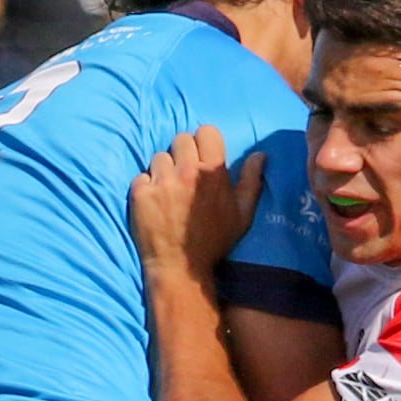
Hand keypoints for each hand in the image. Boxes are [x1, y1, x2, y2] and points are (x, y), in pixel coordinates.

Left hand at [130, 125, 265, 279]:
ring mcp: (161, 182)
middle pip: (181, 139)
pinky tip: (154, 203)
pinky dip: (146, 187)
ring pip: (159, 157)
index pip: (206, 131)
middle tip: (185, 175)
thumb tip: (261, 155)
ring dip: (164, 170)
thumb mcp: (243, 215)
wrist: (181, 270)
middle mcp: (186, 171)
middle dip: (183, 154)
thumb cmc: (215, 243)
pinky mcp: (140, 194)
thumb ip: (252, 181)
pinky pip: (142, 177)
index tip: (203, 157)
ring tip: (168, 191)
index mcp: (213, 171)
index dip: (204, 142)